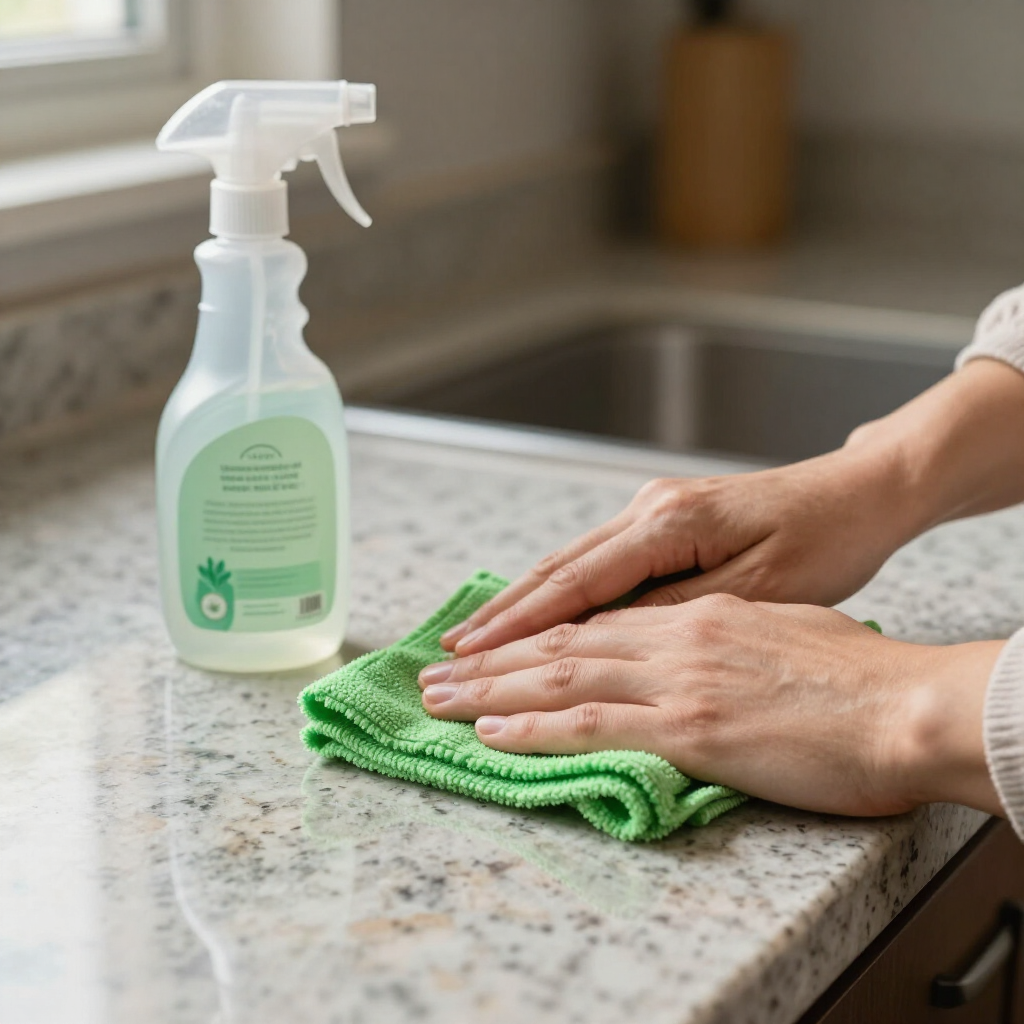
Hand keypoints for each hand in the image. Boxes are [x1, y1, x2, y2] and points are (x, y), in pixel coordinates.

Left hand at [421, 596, 1003, 817]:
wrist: (908, 701)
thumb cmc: (860, 674)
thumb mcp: (782, 628)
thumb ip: (724, 633)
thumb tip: (695, 647)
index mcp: (699, 611)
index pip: (597, 617)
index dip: (538, 628)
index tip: (493, 643)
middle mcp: (676, 632)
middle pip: (564, 638)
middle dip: (494, 656)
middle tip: (439, 671)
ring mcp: (678, 675)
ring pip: (562, 673)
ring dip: (493, 688)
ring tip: (441, 699)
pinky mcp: (689, 722)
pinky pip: (592, 720)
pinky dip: (534, 725)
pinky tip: (492, 731)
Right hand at [442, 446, 913, 656]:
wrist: (861, 495)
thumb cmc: (825, 543)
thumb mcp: (757, 588)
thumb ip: (674, 615)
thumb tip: (601, 643)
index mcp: (667, 524)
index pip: (575, 585)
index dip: (519, 626)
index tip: (471, 658)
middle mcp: (647, 509)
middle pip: (557, 570)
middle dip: (500, 616)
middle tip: (447, 654)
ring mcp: (652, 510)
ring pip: (570, 564)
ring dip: (520, 604)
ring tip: (473, 640)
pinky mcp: (663, 520)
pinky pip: (596, 562)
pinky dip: (557, 593)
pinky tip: (533, 614)